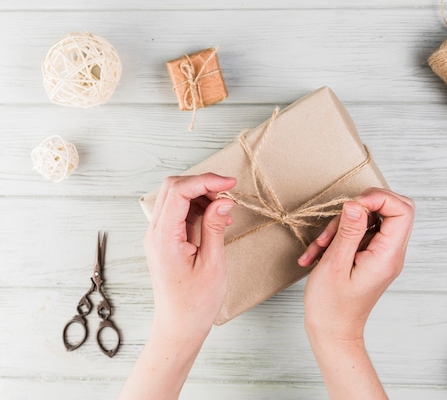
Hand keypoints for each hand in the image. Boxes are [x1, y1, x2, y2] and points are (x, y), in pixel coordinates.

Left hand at [144, 173, 236, 342]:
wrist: (179, 326)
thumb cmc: (195, 302)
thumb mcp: (213, 264)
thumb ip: (215, 228)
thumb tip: (222, 200)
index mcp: (164, 238)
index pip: (178, 192)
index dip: (206, 181)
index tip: (230, 184)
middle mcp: (155, 233)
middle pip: (173, 188)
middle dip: (202, 184)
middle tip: (228, 193)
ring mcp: (158, 236)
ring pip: (176, 197)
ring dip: (201, 195)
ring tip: (225, 209)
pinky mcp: (165, 240)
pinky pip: (179, 212)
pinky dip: (198, 208)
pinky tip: (217, 219)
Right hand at [300, 188, 413, 341]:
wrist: (333, 332)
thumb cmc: (331, 306)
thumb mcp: (334, 265)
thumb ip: (348, 232)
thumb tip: (357, 204)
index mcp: (387, 255)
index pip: (403, 210)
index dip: (379, 198)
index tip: (352, 205)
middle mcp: (391, 253)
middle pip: (394, 209)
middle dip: (364, 205)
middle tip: (341, 217)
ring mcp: (382, 255)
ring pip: (372, 219)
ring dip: (343, 225)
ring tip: (321, 246)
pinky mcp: (370, 256)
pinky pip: (360, 233)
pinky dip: (339, 236)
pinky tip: (318, 253)